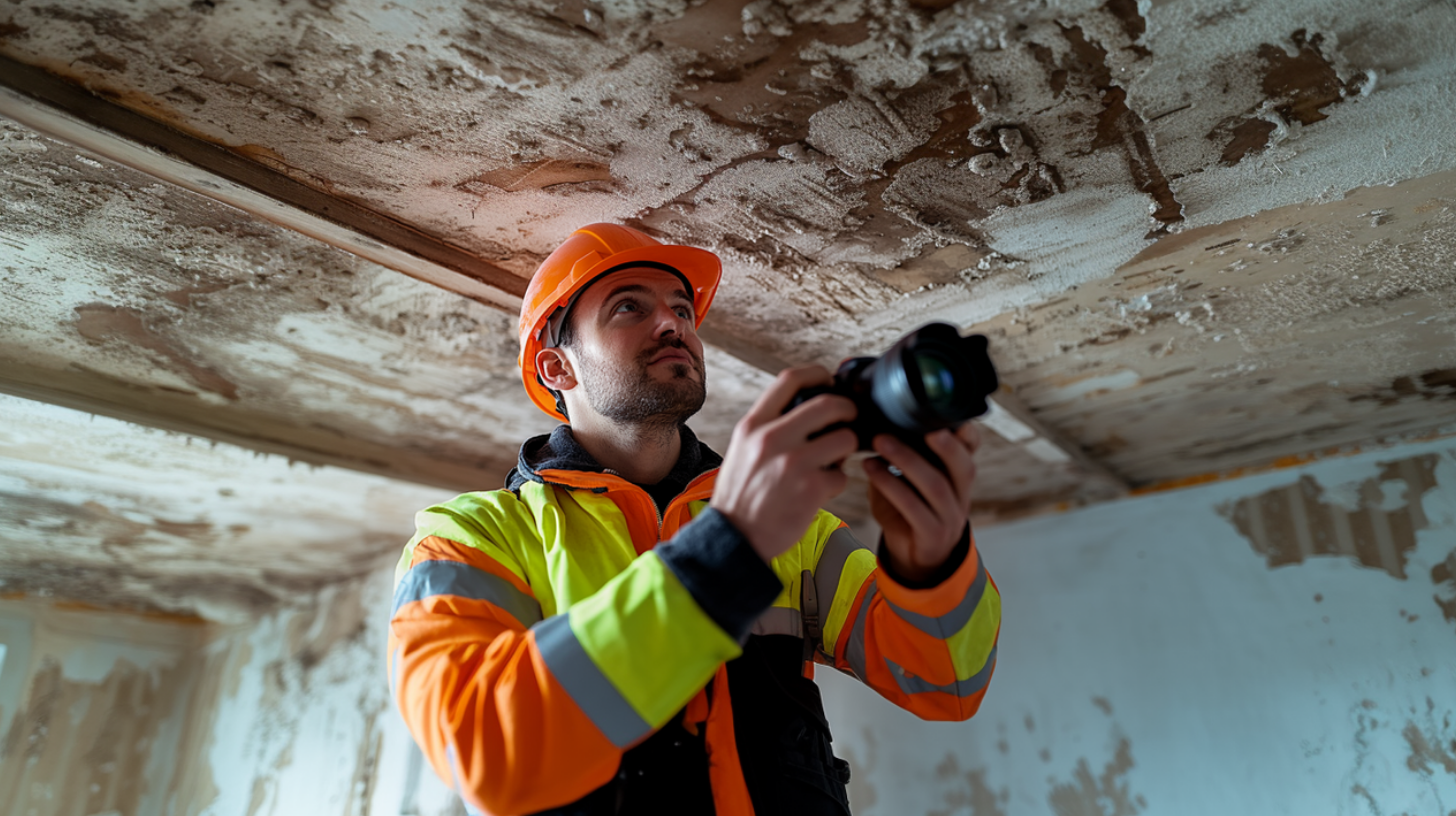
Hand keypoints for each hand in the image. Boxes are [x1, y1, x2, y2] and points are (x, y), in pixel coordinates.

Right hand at [714, 366, 858, 562]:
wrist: (734, 538)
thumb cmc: (741, 495)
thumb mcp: (742, 449)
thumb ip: (769, 426)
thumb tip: (804, 408)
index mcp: (753, 425)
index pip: (790, 379)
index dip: (817, 374)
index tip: (828, 380)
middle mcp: (772, 438)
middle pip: (828, 403)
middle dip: (847, 409)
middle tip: (849, 419)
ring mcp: (793, 463)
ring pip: (844, 439)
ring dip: (845, 449)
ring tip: (832, 461)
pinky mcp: (811, 488)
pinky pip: (842, 476)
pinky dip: (836, 483)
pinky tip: (821, 490)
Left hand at [864, 422, 982, 583]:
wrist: (915, 557)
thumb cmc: (909, 510)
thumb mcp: (910, 481)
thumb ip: (906, 456)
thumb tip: (881, 424)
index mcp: (958, 476)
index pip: (973, 450)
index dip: (967, 434)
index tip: (952, 416)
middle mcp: (961, 495)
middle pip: (963, 466)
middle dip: (944, 444)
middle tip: (918, 425)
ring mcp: (950, 517)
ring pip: (935, 486)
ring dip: (906, 460)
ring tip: (880, 442)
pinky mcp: (932, 535)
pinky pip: (913, 508)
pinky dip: (891, 486)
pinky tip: (872, 471)